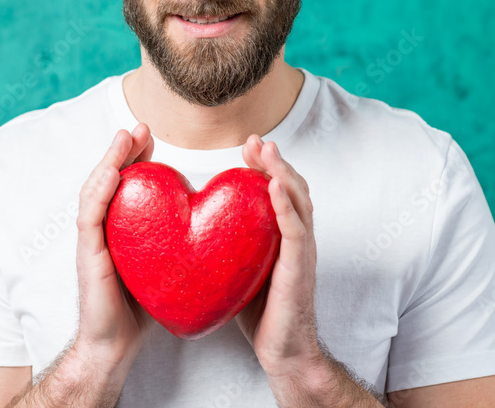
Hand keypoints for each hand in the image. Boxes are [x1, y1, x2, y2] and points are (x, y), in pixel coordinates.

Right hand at [73, 123, 154, 367]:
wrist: (116, 346)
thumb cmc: (142, 308)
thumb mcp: (165, 264)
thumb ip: (177, 240)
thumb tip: (211, 220)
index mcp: (121, 228)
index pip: (126, 184)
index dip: (136, 157)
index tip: (152, 136)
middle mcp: (103, 228)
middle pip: (109, 178)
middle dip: (123, 150)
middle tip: (140, 126)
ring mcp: (92, 239)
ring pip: (96, 189)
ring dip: (109, 160)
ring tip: (125, 137)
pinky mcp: (87, 253)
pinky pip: (90, 216)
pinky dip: (100, 190)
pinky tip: (112, 173)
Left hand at [235, 135, 325, 382]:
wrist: (283, 352)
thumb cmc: (259, 312)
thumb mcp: (241, 268)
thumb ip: (229, 244)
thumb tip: (192, 225)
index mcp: (282, 237)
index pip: (278, 192)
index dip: (265, 167)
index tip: (247, 147)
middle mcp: (297, 239)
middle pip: (291, 188)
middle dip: (273, 161)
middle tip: (255, 141)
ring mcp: (302, 252)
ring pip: (298, 201)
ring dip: (282, 172)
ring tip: (267, 151)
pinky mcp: (299, 269)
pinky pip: (296, 231)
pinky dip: (286, 205)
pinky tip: (274, 186)